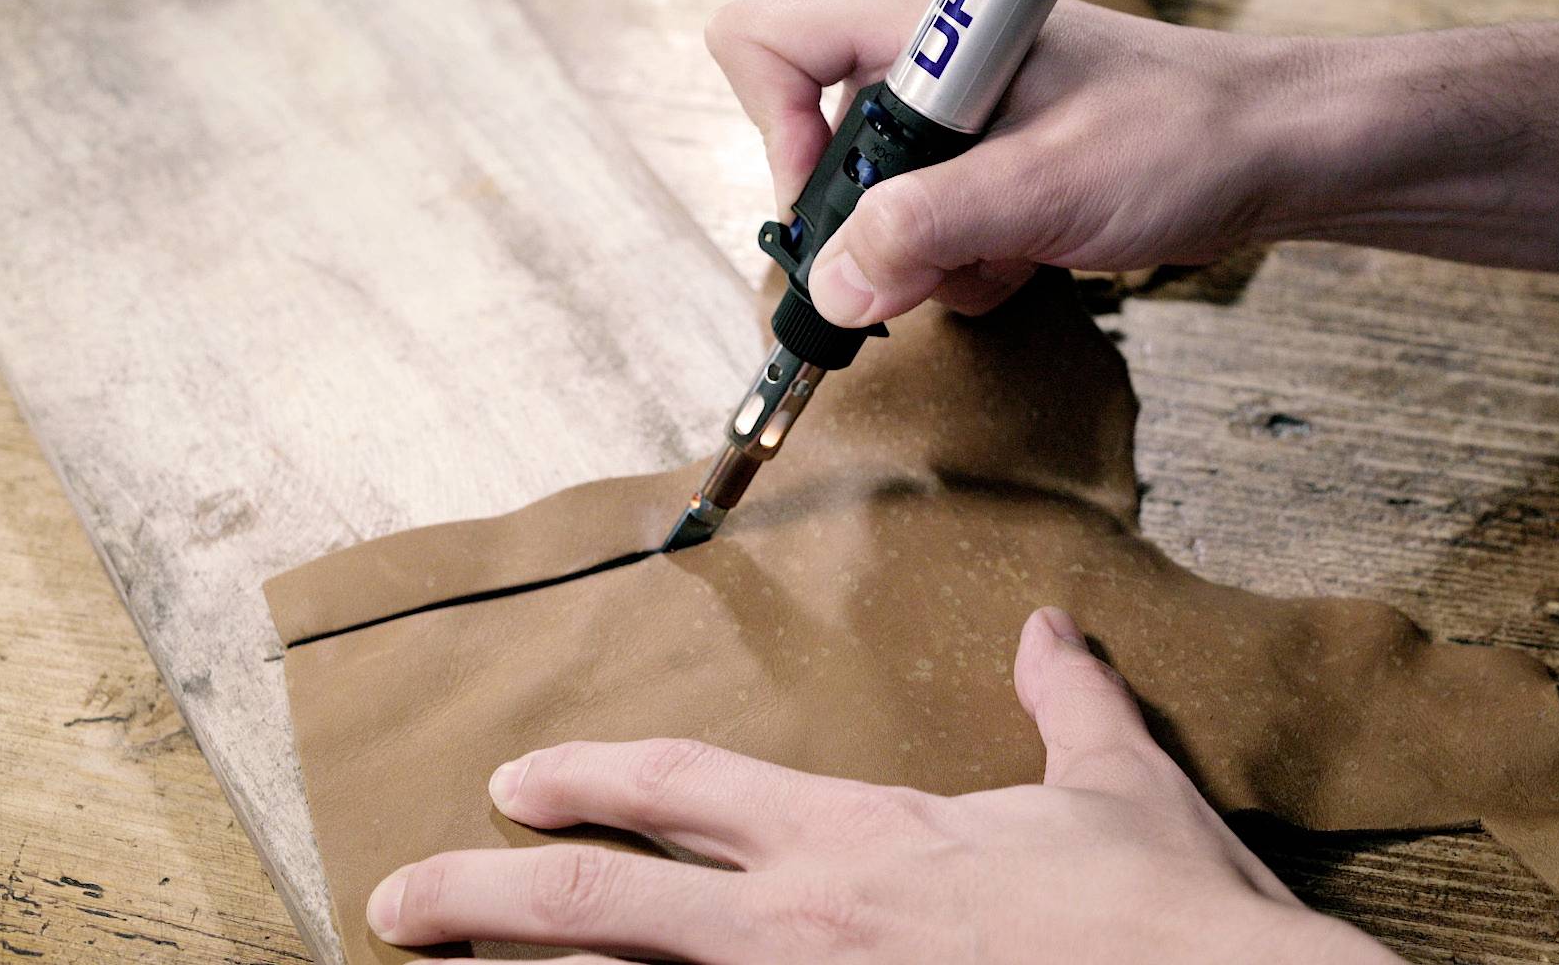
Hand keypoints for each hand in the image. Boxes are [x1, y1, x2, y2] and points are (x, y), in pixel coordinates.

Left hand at [365, 606, 1399, 963]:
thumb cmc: (1161, 910)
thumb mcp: (1115, 781)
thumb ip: (1065, 700)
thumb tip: (1050, 633)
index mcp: (860, 838)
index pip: (687, 785)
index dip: (592, 775)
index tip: (518, 778)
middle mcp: (803, 926)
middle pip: (596, 903)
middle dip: (481, 893)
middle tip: (397, 898)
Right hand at [704, 0, 1334, 325]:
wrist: (1274, 155)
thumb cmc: (1182, 135)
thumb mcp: (1043, 187)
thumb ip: (925, 232)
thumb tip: (833, 285)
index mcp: (921, 28)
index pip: (767, 45)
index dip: (776, 134)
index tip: (828, 207)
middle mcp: (926, 63)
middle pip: (817, 144)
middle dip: (867, 224)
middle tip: (931, 259)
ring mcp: (958, 118)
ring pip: (875, 204)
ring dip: (928, 255)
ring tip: (1009, 250)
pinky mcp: (989, 164)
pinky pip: (929, 230)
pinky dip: (967, 264)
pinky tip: (1031, 256)